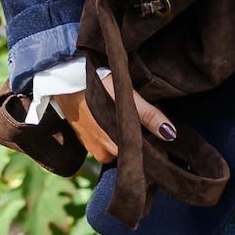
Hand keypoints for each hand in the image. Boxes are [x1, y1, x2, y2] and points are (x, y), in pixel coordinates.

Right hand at [53, 75, 179, 164]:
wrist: (64, 80)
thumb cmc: (97, 86)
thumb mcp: (125, 97)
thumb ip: (148, 116)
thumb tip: (170, 134)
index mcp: (112, 149)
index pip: (139, 155)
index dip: (151, 147)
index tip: (157, 135)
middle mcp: (102, 154)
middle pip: (129, 151)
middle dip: (137, 139)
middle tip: (141, 120)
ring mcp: (92, 149)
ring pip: (117, 146)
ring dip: (123, 136)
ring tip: (125, 117)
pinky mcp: (85, 141)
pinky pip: (105, 142)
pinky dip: (111, 133)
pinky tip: (112, 119)